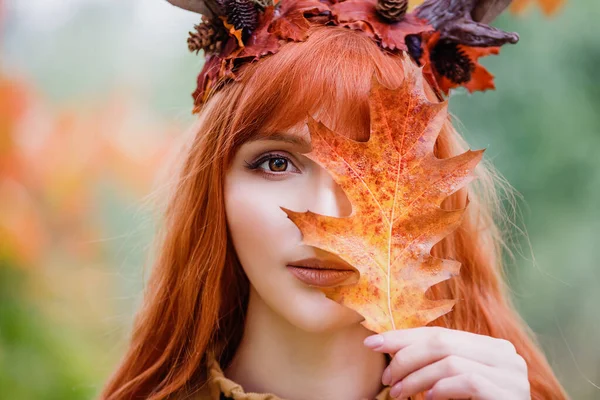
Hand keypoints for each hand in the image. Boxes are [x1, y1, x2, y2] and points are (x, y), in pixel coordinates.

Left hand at [363, 327, 529, 399]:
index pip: (439, 333)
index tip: (372, 343)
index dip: (403, 337)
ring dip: (416, 378)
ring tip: (398, 393)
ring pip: (449, 361)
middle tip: (386, 377)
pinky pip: (467, 381)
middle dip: (405, 357)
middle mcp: (504, 353)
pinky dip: (442, 388)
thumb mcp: (455, 382)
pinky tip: (429, 399)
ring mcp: (511, 372)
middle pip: (442, 343)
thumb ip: (437, 364)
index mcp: (490, 345)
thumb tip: (391, 349)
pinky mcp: (510, 392)